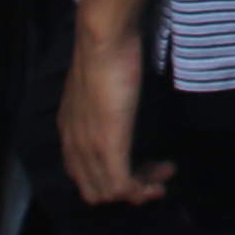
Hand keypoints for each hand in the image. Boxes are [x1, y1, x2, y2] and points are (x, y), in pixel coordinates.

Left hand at [60, 17, 167, 205]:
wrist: (103, 41)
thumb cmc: (106, 51)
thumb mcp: (99, 85)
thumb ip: (102, 102)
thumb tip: (116, 105)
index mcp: (69, 130)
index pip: (82, 173)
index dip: (111, 176)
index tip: (140, 161)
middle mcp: (74, 145)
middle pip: (94, 190)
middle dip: (127, 189)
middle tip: (158, 169)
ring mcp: (90, 148)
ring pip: (109, 193)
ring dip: (139, 190)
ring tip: (164, 172)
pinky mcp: (108, 147)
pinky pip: (121, 186)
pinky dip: (141, 191)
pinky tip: (159, 180)